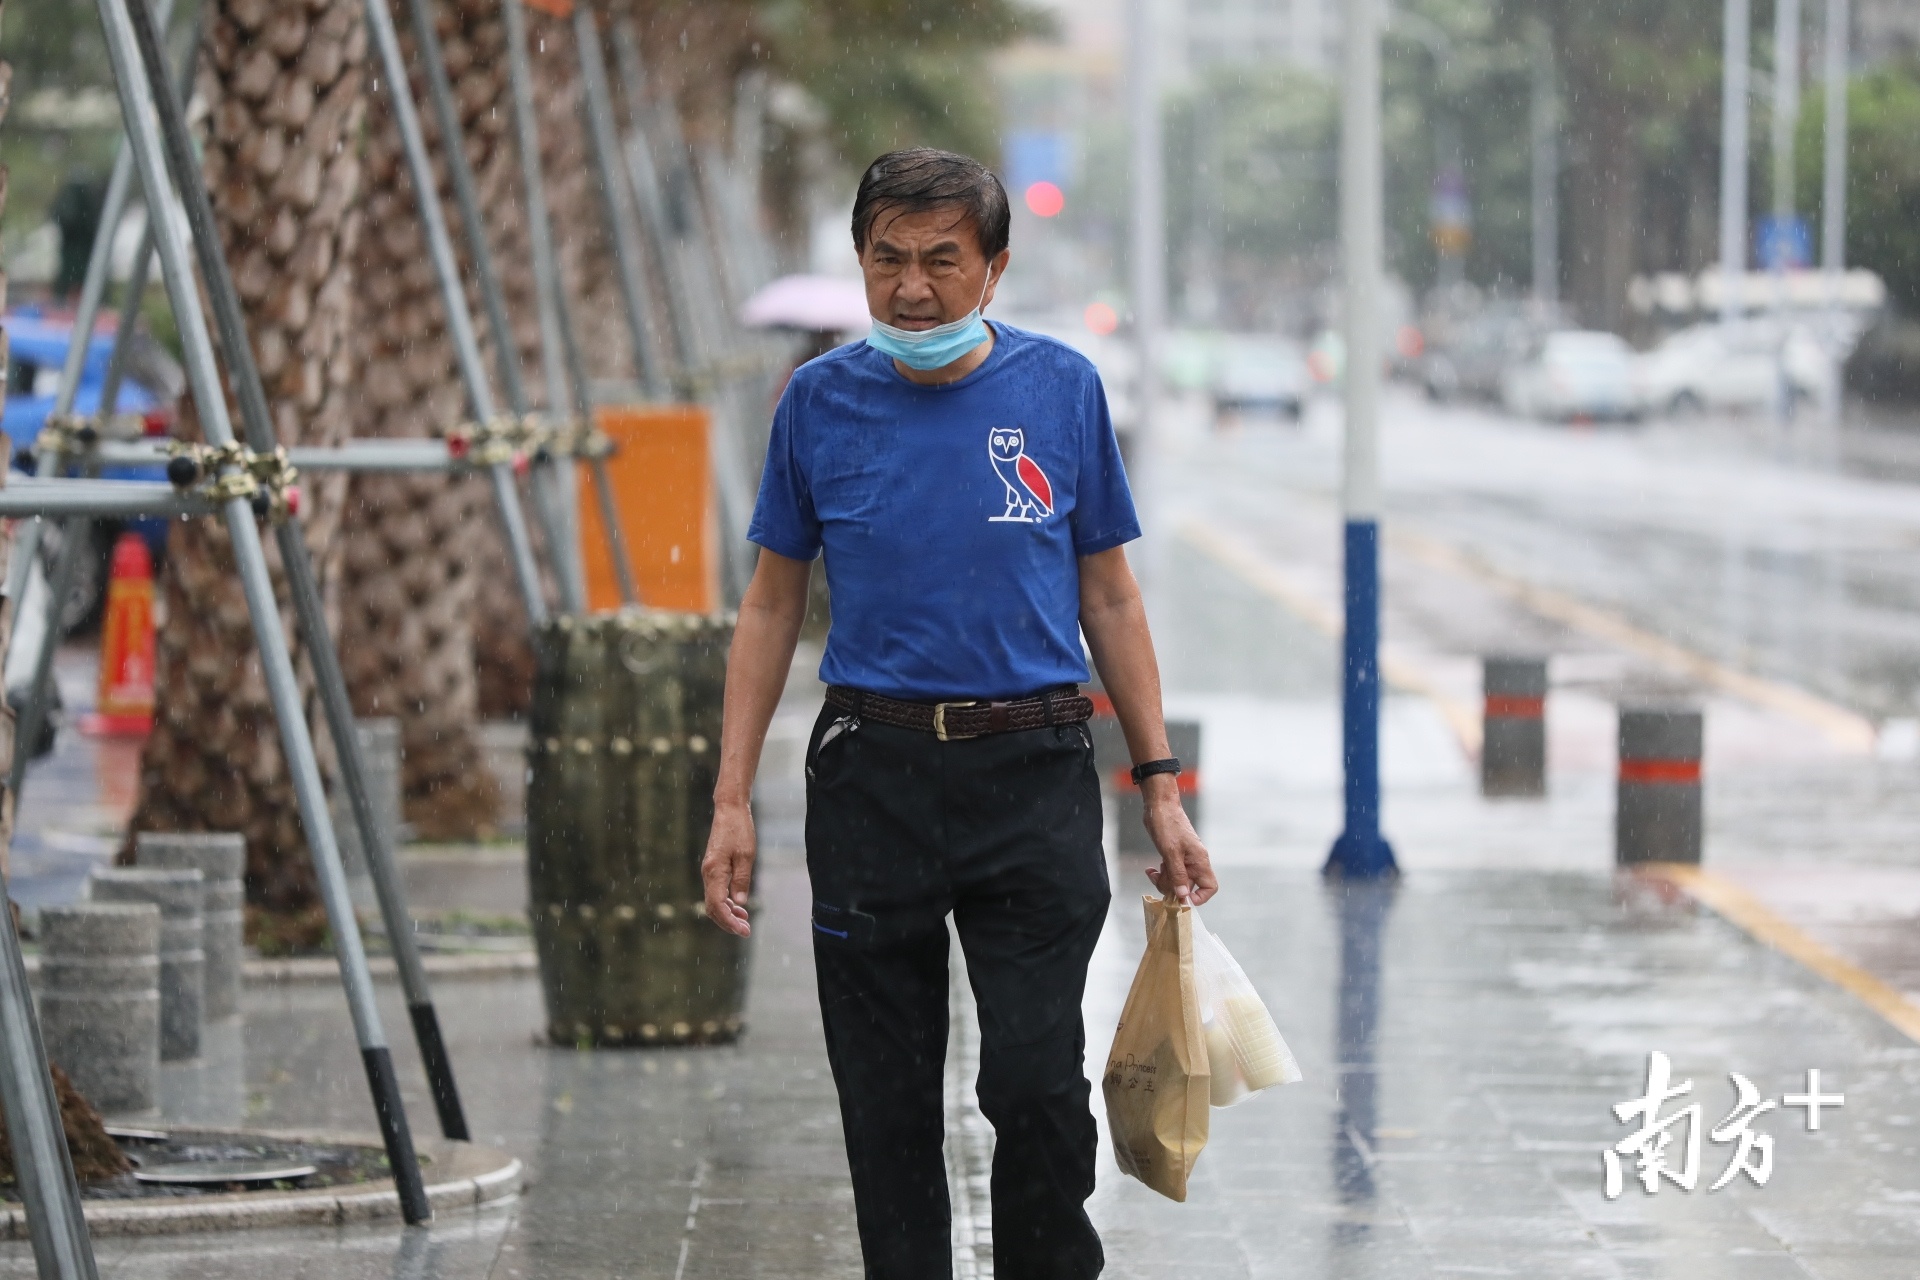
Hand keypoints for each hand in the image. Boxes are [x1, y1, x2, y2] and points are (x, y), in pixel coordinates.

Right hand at [701, 799, 755, 936]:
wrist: (729, 810)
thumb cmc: (739, 830)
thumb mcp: (746, 856)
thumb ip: (742, 881)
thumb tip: (740, 904)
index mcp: (715, 872)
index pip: (717, 906)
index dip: (729, 922)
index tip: (744, 930)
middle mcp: (708, 873)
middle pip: (712, 908)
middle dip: (728, 922)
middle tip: (746, 931)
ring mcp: (709, 871)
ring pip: (713, 901)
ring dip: (727, 914)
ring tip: (744, 921)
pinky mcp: (713, 868)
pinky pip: (716, 892)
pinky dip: (726, 902)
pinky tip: (739, 906)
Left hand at [1138, 777, 1217, 905]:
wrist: (1159, 805)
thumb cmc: (1167, 824)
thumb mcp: (1170, 852)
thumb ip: (1178, 875)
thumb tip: (1183, 897)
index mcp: (1199, 861)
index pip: (1209, 887)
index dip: (1199, 897)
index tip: (1181, 898)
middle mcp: (1194, 862)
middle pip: (1188, 887)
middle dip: (1172, 888)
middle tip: (1159, 879)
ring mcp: (1184, 859)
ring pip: (1177, 881)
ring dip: (1163, 881)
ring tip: (1152, 872)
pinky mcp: (1174, 856)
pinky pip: (1169, 872)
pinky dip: (1160, 874)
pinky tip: (1151, 869)